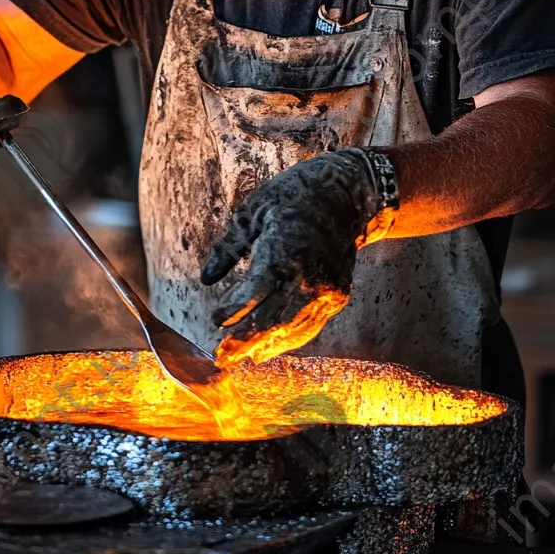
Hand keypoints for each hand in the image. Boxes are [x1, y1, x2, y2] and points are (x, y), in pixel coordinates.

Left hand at [200, 149, 395, 366]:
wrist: (349, 195)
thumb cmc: (295, 194)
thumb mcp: (254, 209)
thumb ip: (230, 246)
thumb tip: (206, 277)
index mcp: (285, 248)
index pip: (256, 291)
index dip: (234, 310)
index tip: (215, 320)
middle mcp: (309, 275)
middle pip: (272, 319)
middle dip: (244, 341)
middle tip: (220, 358)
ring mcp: (327, 289)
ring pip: (291, 328)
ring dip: (264, 346)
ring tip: (239, 359)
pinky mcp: (337, 296)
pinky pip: (309, 326)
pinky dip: (287, 339)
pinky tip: (267, 348)